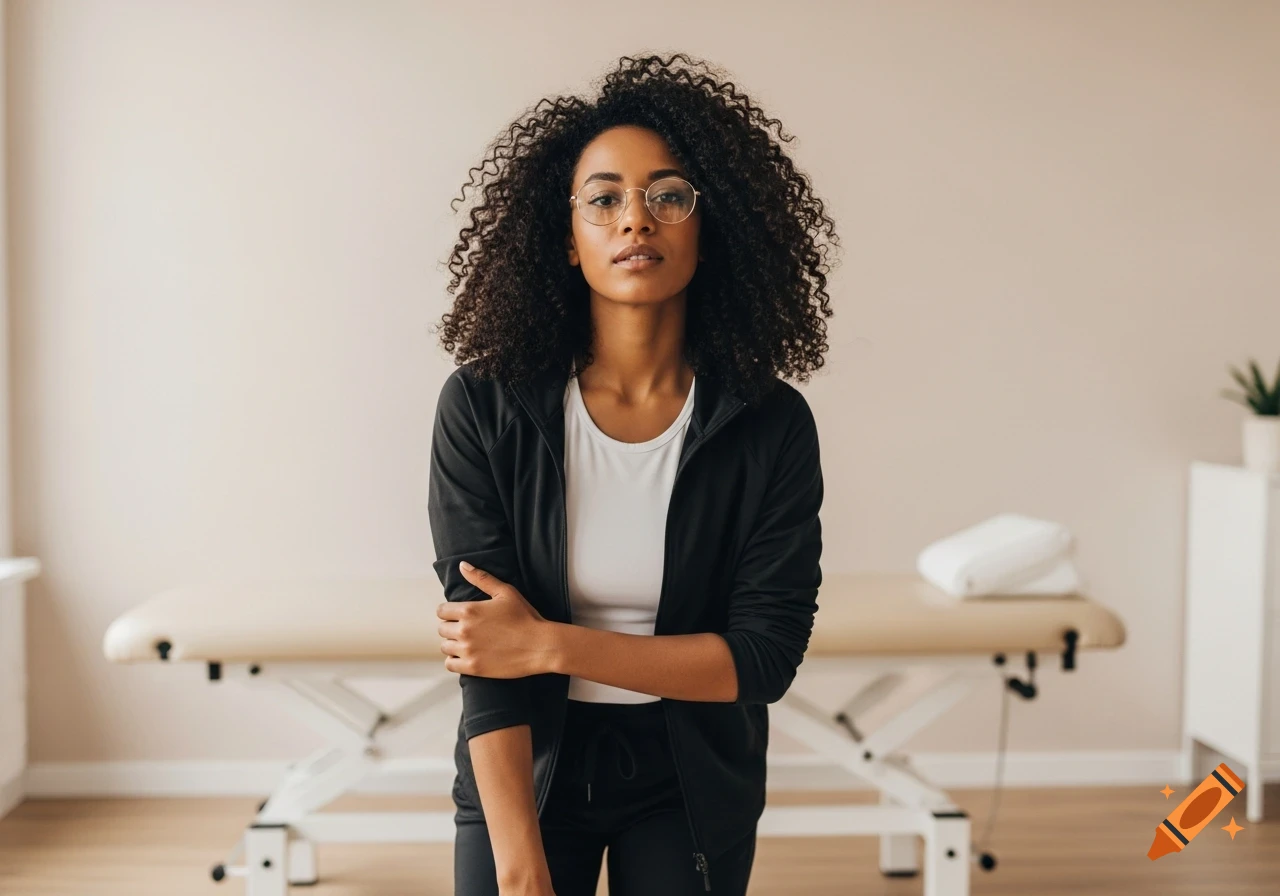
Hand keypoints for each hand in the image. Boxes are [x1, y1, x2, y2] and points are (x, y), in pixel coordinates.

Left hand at [437, 562, 557, 677]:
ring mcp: (467, 650)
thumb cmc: (525, 617)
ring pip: (445, 646)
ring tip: (469, 643)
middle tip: (468, 629)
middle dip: (452, 627)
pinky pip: (450, 664)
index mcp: (469, 610)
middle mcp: (464, 630)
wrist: (540, 645)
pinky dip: (455, 660)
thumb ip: (481, 578)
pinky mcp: (473, 667)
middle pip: (442, 629)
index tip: (460, 615)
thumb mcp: (506, 592)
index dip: (449, 612)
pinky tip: (468, 656)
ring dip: (453, 644)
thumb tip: (462, 565)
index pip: (441, 611)